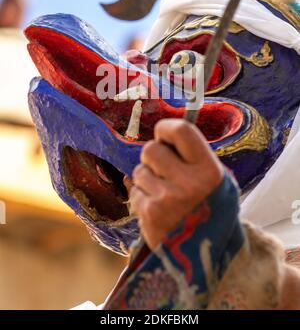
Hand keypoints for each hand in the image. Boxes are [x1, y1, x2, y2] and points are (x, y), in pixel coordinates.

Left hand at [129, 119, 223, 249]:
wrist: (206, 256)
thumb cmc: (208, 209)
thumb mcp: (214, 181)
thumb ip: (192, 156)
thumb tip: (161, 134)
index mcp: (209, 171)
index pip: (181, 130)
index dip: (167, 128)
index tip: (163, 135)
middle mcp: (189, 183)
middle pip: (151, 149)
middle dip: (152, 157)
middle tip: (163, 170)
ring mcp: (167, 200)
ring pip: (139, 171)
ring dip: (147, 180)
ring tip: (165, 196)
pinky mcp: (149, 215)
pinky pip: (134, 192)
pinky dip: (142, 199)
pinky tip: (158, 211)